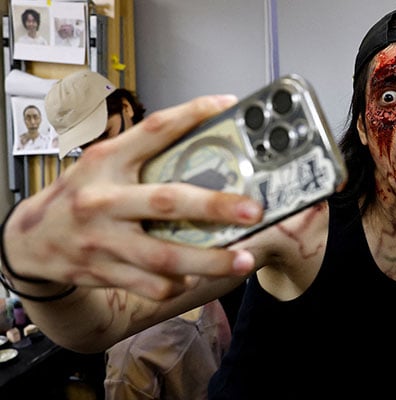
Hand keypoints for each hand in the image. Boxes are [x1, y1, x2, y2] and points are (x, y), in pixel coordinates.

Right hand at [3, 95, 263, 299]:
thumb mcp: (104, 165)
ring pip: (164, 256)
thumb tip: (204, 145)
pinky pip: (151, 285)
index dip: (191, 114)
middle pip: (167, 201)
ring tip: (244, 259)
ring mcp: (103, 240)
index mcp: (106, 162)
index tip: (227, 105)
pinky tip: (195, 277)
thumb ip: (144, 155)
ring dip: (210, 261)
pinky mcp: (104, 273)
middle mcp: (103, 200)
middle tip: (253, 210)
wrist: (28, 241)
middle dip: (215, 207)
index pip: (153, 129)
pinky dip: (179, 284)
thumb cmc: (79, 195)